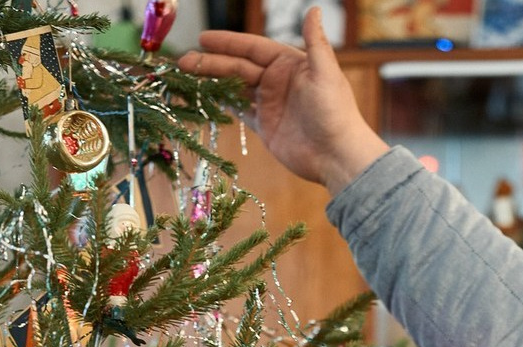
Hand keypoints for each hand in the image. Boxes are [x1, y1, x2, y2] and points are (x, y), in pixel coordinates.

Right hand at [178, 8, 387, 192]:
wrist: (338, 157)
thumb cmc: (335, 113)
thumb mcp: (324, 73)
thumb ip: (315, 42)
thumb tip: (315, 9)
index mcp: (289, 64)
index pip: (252, 48)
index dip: (227, 43)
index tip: (203, 39)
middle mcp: (278, 81)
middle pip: (238, 67)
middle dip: (211, 63)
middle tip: (184, 61)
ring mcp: (271, 104)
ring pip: (235, 88)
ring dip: (212, 82)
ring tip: (187, 77)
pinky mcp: (267, 127)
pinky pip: (240, 111)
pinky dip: (222, 104)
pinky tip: (205, 97)